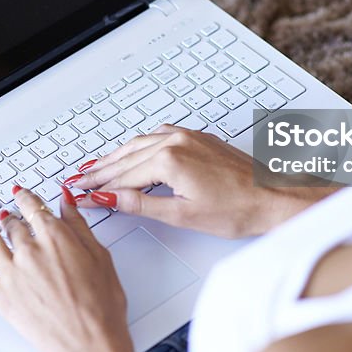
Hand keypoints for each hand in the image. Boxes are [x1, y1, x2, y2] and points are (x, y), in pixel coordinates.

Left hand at [0, 186, 137, 351]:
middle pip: (12, 224)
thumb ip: (78, 225)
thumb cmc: (101, 305)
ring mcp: (12, 274)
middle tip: (4, 214)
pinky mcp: (1, 296)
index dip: (25, 197)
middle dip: (8, 217)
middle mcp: (30, 251)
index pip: (33, 207)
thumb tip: (66, 202)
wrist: (89, 342)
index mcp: (55, 237)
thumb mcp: (99, 256)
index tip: (20, 193)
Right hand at [70, 126, 336, 237]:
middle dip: (101, 170)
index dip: (99, 188)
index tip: (80, 193)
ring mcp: (188, 136)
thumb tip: (111, 199)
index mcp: (169, 160)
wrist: (273, 197)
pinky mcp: (198, 137)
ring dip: (117, 156)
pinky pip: (158, 136)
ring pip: (140, 143)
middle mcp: (176, 141)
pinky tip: (133, 151)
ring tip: (97, 167)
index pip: (122, 177)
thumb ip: (141, 204)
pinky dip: (139, 146)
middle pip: (126, 157)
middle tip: (79, 180)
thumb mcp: (182, 215)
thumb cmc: (238, 209)